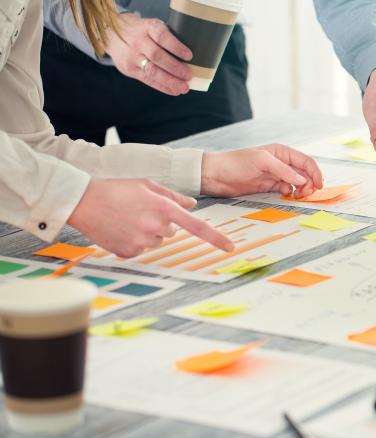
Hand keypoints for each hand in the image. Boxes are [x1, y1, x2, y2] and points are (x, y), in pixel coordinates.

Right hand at [68, 178, 233, 257]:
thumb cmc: (116, 189)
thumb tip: (192, 205)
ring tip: (127, 217)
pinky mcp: (128, 252)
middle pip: (171, 232)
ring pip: (156, 241)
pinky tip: (119, 228)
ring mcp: (141, 242)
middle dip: (161, 223)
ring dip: (147, 232)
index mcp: (164, 208)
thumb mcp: (147, 185)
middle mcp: (156, 227)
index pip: (197, 226)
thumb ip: (173, 196)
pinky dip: (133, 240)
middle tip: (140, 210)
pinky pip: (140, 249)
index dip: (215, 238)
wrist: (83, 201)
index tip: (230, 247)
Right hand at [105, 12, 192, 94]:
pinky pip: (147, 80)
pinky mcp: (129, 69)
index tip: (190, 56)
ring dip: (170, 81)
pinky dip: (162, 87)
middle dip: (175, 68)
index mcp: (147, 27)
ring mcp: (132, 56)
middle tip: (189, 76)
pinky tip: (174, 90)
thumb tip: (195, 54)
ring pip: (152, 71)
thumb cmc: (142, 31)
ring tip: (184, 88)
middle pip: (157, 56)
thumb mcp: (151, 25)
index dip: (176, 46)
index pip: (162, 36)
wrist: (111, 34)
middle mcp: (138, 41)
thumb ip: (166, 36)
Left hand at [201, 144, 323, 197]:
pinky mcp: (269, 186)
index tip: (319, 186)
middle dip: (310, 183)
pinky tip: (289, 196)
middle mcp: (280, 162)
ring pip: (297, 182)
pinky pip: (287, 190)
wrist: (215, 175)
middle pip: (304, 173)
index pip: (305, 161)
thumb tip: (302, 180)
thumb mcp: (262, 162)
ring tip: (298, 196)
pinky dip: (292, 193)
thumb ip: (283, 170)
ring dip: (302, 189)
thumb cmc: (235, 163)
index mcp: (281, 152)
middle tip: (306, 194)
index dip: (315, 173)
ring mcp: (275, 175)